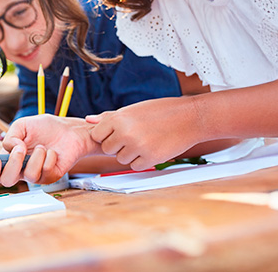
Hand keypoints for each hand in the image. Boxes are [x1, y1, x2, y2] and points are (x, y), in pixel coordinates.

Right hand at [0, 115, 97, 186]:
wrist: (68, 130)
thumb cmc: (45, 128)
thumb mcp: (22, 125)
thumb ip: (11, 137)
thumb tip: (13, 149)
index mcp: (10, 159)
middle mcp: (20, 170)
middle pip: (7, 181)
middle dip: (12, 164)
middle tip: (21, 149)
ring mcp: (36, 175)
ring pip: (29, 175)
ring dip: (36, 156)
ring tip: (43, 147)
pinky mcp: (50, 177)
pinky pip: (45, 171)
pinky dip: (49, 157)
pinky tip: (53, 152)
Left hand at [87, 97, 203, 170]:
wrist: (190, 118)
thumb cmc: (160, 111)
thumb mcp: (132, 109)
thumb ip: (109, 117)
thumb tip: (88, 120)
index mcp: (118, 118)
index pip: (96, 136)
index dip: (106, 135)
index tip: (118, 131)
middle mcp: (124, 133)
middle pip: (107, 149)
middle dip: (118, 145)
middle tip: (135, 135)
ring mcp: (137, 147)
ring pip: (120, 159)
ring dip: (130, 154)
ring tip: (145, 140)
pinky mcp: (149, 159)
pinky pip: (135, 166)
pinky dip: (142, 161)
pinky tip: (152, 148)